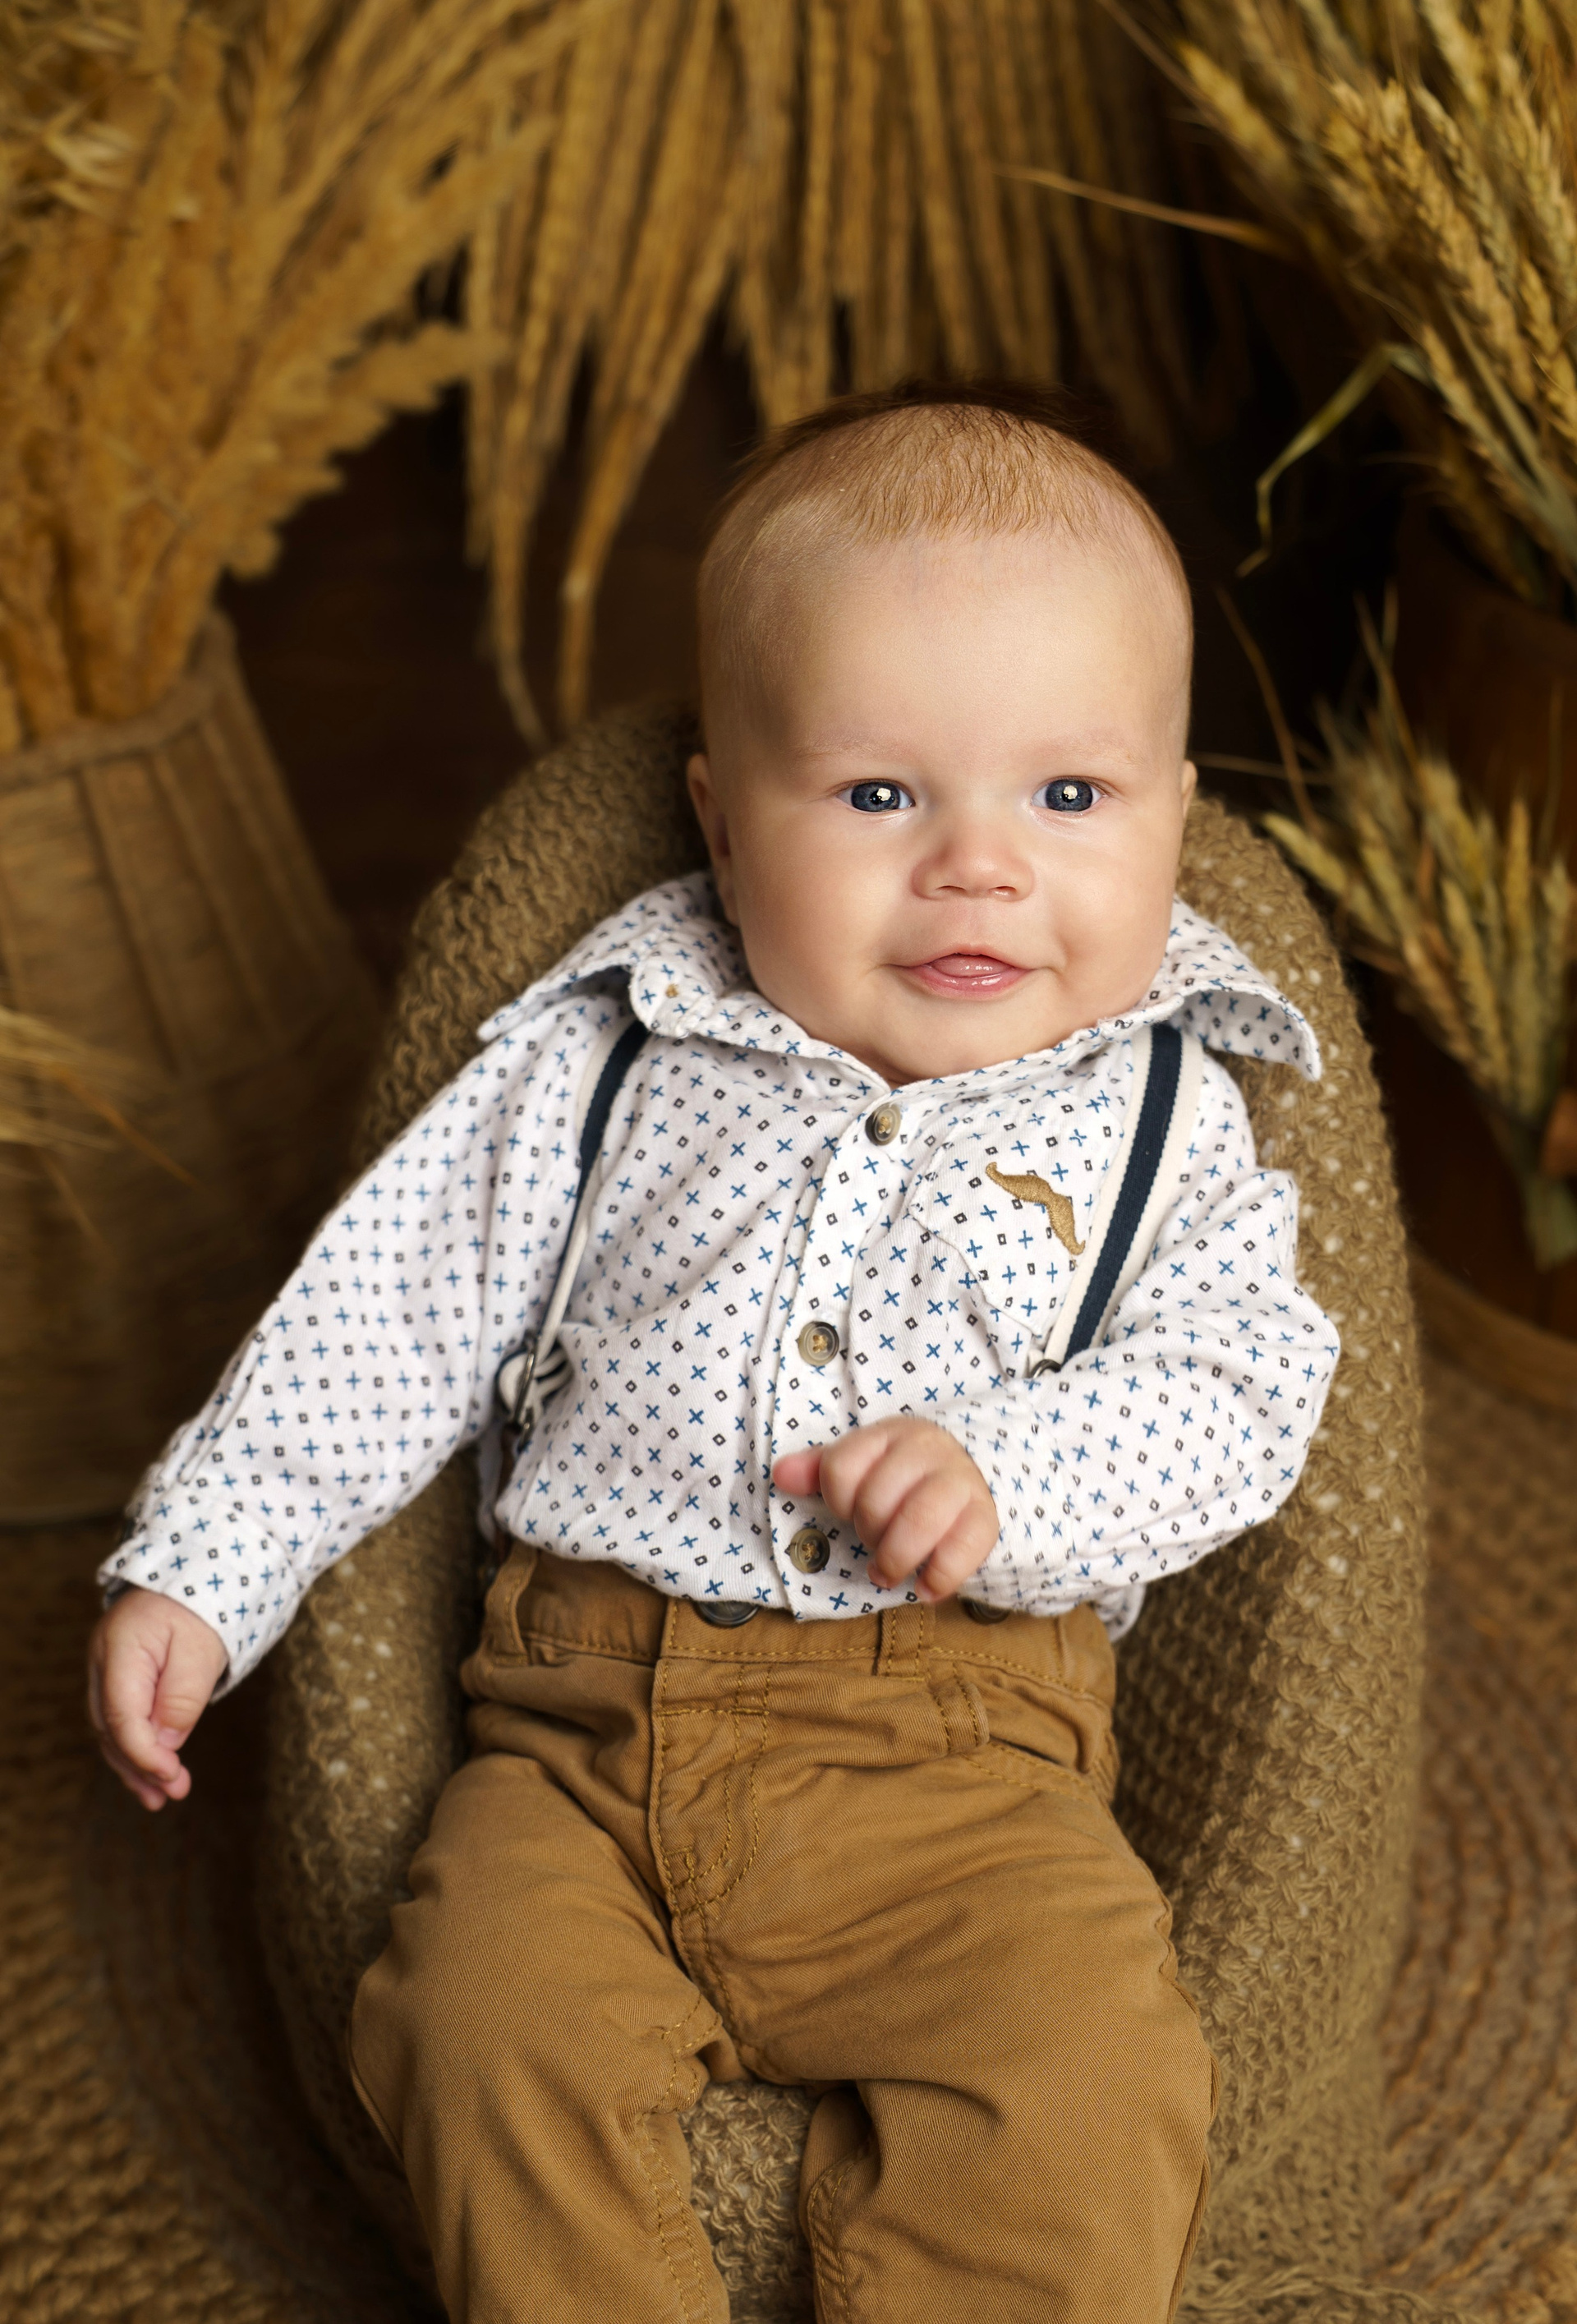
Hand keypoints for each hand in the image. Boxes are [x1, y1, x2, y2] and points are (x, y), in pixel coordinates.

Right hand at [87, 1586, 229, 1810]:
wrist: (195, 1571)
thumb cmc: (202, 1605)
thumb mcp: (202, 1650)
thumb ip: (182, 1698)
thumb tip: (165, 1746)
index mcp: (120, 1648)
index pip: (123, 1716)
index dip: (145, 1754)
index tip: (172, 1777)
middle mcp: (102, 1661)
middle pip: (111, 1728)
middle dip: (139, 1766)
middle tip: (171, 1795)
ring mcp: (105, 1668)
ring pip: (112, 1728)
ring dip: (135, 1764)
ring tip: (161, 1797)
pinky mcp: (119, 1675)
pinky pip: (121, 1717)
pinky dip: (136, 1745)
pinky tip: (154, 1770)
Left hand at [772, 1418, 998, 1603]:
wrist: (964, 1488)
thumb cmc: (901, 1481)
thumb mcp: (860, 1466)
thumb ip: (819, 1470)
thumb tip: (782, 1474)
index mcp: (891, 1433)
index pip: (841, 1469)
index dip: (836, 1502)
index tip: (847, 1511)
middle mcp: (930, 1449)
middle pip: (876, 1500)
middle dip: (867, 1533)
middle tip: (873, 1543)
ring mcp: (962, 1482)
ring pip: (919, 1520)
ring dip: (895, 1558)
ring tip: (888, 1571)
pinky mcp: (985, 1520)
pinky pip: (962, 1551)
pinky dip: (938, 1577)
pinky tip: (925, 1587)